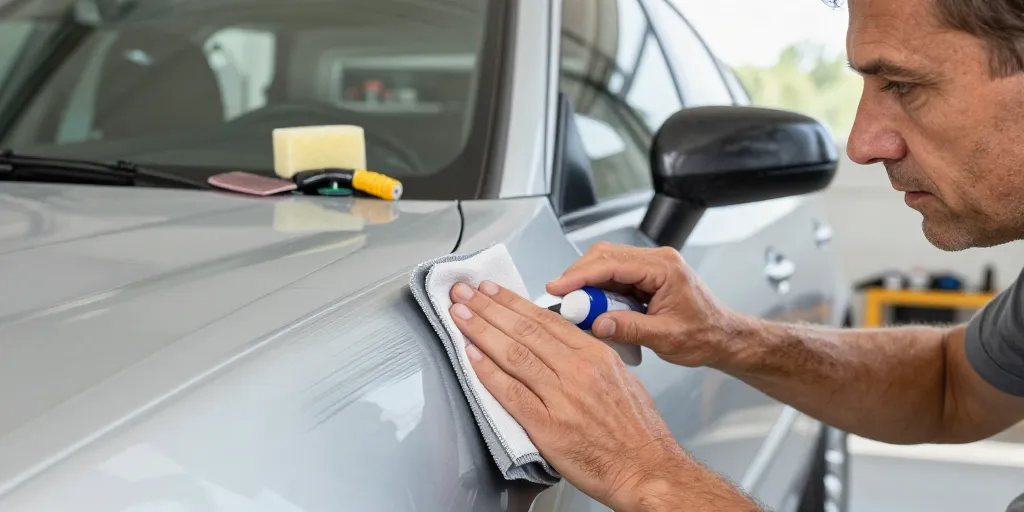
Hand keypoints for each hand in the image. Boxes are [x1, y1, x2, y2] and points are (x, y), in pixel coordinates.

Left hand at [448, 280, 689, 509]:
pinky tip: (471, 356)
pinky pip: (512, 393)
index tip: (491, 289)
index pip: (545, 319)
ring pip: (515, 354)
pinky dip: (488, 372)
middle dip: (488, 307)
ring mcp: (563, 397)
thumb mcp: (620, 378)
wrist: (647, 469)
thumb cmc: (636, 430)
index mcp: (596, 354)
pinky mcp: (549, 426)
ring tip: (459, 315)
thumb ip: (588, 357)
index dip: (513, 302)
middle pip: (525, 330)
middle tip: (463, 293)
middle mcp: (578, 370)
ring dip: (481, 331)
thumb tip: (557, 343)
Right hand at [546, 242, 751, 368]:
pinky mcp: (646, 278)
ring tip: (577, 309)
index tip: (558, 287)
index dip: (580, 275)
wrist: (723, 338)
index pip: (613, 264)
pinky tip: (593, 309)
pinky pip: (615, 278)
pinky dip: (600, 292)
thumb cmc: (704, 335)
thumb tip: (597, 324)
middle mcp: (657, 261)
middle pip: (605, 257)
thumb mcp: (666, 337)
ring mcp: (651, 268)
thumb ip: (630, 328)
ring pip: (607, 265)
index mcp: (665, 268)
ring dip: (588, 285)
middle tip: (561, 299)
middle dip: (579, 277)